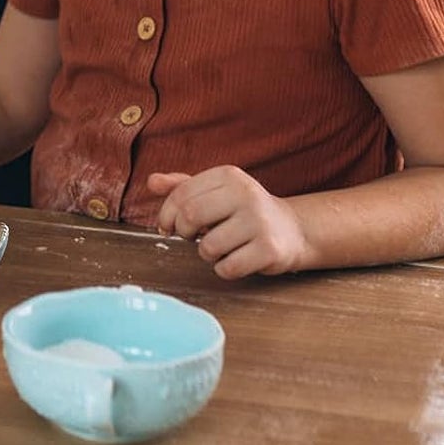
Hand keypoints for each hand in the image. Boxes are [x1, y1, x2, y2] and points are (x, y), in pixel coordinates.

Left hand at [149, 166, 310, 278]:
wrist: (292, 230)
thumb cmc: (242, 210)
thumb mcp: (215, 191)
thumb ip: (182, 186)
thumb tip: (151, 182)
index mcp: (228, 175)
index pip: (181, 194)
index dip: (166, 215)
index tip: (168, 226)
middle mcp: (246, 194)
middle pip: (190, 217)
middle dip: (183, 232)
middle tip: (190, 237)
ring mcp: (260, 222)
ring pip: (208, 246)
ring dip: (206, 253)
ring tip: (219, 246)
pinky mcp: (270, 250)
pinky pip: (228, 267)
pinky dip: (224, 269)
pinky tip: (235, 259)